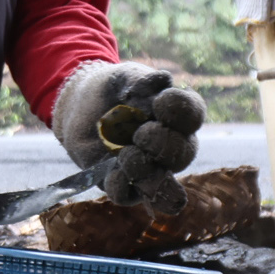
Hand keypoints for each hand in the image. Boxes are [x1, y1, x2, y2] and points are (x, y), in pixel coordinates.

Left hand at [51, 60, 206, 213]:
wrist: (81, 105)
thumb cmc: (114, 90)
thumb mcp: (124, 78)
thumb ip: (140, 80)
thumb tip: (162, 80)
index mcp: (175, 116)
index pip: (193, 116)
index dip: (183, 112)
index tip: (160, 102)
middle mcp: (169, 146)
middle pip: (184, 154)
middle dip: (164, 144)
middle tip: (139, 133)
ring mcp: (147, 168)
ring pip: (164, 185)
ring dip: (150, 174)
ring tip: (127, 156)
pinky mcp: (119, 182)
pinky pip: (127, 195)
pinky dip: (121, 186)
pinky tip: (113, 173)